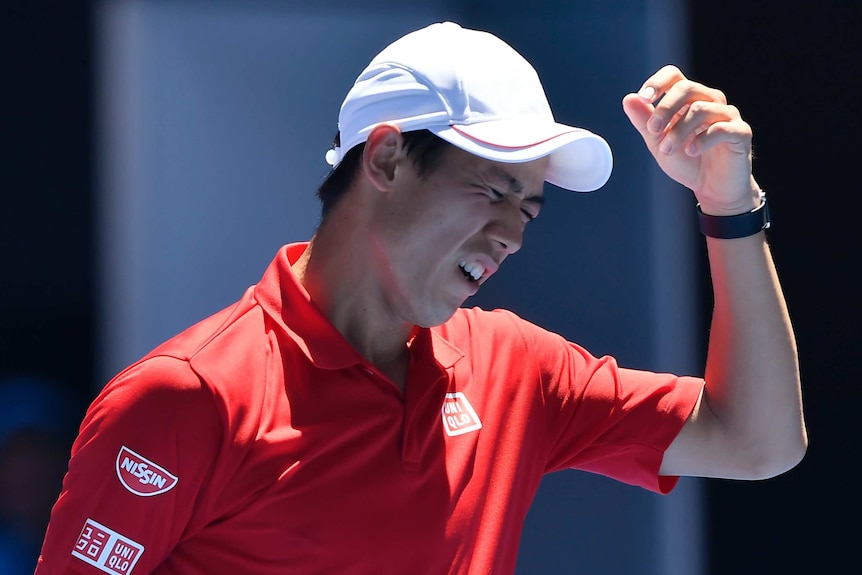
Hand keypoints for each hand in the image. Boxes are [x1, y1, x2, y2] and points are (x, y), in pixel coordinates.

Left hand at [622, 65, 759, 214]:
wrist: (712, 188)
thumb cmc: (687, 161)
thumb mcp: (658, 142)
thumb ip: (645, 122)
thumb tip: (629, 99)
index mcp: (689, 100)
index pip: (674, 76)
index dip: (658, 83)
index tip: (643, 98)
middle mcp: (710, 101)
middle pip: (687, 88)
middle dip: (665, 108)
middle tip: (653, 130)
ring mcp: (727, 115)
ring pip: (701, 109)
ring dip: (678, 131)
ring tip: (667, 150)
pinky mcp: (740, 132)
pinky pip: (721, 128)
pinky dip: (701, 139)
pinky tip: (690, 151)